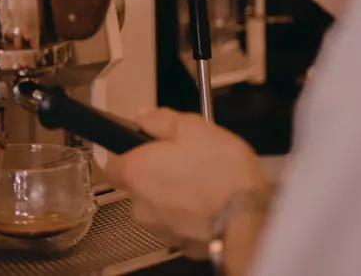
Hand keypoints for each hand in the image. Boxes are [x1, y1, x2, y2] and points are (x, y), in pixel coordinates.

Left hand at [104, 108, 269, 258]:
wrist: (247, 220)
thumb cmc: (220, 171)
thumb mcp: (193, 128)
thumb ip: (160, 120)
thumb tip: (142, 116)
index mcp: (135, 173)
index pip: (113, 165)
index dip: (131, 156)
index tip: (150, 150)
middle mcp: (139, 205)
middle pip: (139, 187)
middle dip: (158, 177)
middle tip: (187, 164)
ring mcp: (160, 230)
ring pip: (159, 209)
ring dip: (175, 198)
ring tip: (204, 185)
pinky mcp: (181, 246)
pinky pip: (180, 226)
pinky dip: (191, 217)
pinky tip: (212, 206)